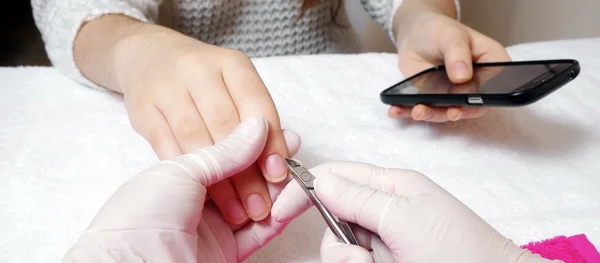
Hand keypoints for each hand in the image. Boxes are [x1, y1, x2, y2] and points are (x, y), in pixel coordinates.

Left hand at [63, 116, 300, 262]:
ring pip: (257, 205)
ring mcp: (214, 228)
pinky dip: (279, 217)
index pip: (226, 155)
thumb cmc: (140, 215)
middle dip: (270, 164)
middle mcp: (198, 202)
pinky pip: (260, 233)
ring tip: (300, 173)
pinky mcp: (227, 253)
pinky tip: (294, 200)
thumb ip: (225, 151)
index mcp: (181, 176)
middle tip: (293, 150)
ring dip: (280, 190)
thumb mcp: (182, 170)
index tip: (277, 132)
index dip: (252, 144)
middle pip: (245, 179)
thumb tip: (257, 125)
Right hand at [110, 20, 288, 224]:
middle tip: (260, 207)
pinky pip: (166, 147)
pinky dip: (186, 174)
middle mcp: (198, 70)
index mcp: (232, 64)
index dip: (269, 144)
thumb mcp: (237, 88)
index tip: (278, 177)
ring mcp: (166, 87)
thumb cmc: (206, 82)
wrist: (149, 56)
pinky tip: (201, 197)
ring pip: (196, 140)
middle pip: (226, 126)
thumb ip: (261, 120)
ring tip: (235, 212)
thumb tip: (287, 155)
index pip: (257, 106)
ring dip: (217, 182)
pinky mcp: (142, 108)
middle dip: (246, 172)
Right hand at [273, 162, 559, 262]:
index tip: (280, 209)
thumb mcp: (405, 218)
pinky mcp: (383, 262)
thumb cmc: (462, 251)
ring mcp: (384, 242)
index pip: (335, 176)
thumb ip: (359, 198)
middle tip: (363, 255)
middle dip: (339, 242)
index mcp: (390, 187)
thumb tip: (320, 181)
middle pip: (331, 219)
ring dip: (351, 261)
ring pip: (339, 249)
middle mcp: (382, 213)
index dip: (303, 188)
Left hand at [391, 11, 510, 121]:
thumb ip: (458, 54)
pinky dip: (409, 111)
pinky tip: (397, 111)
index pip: (494, 89)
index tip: (467, 105)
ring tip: (417, 111)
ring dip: (432, 115)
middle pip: (471, 106)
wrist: (415, 35)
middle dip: (455, 112)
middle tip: (447, 113)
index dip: (482, 101)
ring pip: (446, 112)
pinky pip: (425, 109)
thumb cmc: (440, 30)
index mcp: (491, 65)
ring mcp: (454, 94)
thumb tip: (462, 76)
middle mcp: (475, 85)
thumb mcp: (451, 35)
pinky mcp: (434, 99)